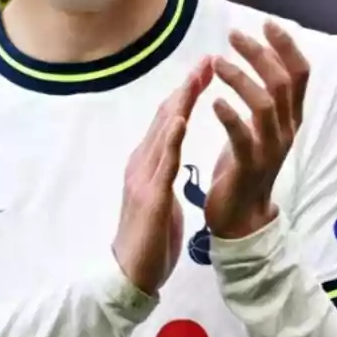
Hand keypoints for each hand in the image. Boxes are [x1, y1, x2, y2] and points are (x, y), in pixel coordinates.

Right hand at [113, 58, 213, 294]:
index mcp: (146, 164)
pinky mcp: (150, 198)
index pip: (167, 120)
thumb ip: (162, 172)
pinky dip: (171, 139)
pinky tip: (181, 119)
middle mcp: (141, 164)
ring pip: (163, 132)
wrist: (130, 276)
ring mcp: (143, 179)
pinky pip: (163, 164)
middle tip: (207, 60)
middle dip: (186, 88)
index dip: (185, 94)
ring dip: (180, 103)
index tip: (205, 69)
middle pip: (165, 118)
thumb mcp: (159, 197)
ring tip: (196, 78)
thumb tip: (170, 153)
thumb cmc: (148, 239)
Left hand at [205, 22, 309, 239]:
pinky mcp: (249, 167)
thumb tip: (261, 57)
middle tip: (233, 35)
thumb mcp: (261, 127)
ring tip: (216, 63)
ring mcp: (270, 149)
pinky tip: (214, 102)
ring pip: (265, 105)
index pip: (300, 74)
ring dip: (241, 79)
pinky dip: (230, 117)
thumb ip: (265, 97)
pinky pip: (244, 138)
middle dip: (259, 54)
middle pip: (282, 82)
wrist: (241, 216)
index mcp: (290, 118)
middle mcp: (286, 130)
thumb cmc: (246, 164)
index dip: (287, 46)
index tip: (267, 23)